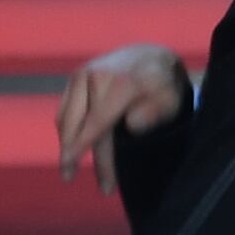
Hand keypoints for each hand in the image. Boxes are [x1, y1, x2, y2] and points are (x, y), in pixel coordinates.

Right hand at [54, 43, 189, 191]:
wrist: (148, 56)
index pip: (99, 123)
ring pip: (66, 117)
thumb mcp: (169, 101)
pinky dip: (65, 129)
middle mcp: (96, 76)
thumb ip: (154, 114)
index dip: (88, 150)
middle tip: (69, 177)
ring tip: (68, 169)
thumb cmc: (162, 86)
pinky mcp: (74, 78)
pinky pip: (64, 109)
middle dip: (72, 153)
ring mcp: (81, 75)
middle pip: (78, 123)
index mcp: (121, 84)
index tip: (76, 171)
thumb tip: (132, 126)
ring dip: (65, 143)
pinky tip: (70, 146)